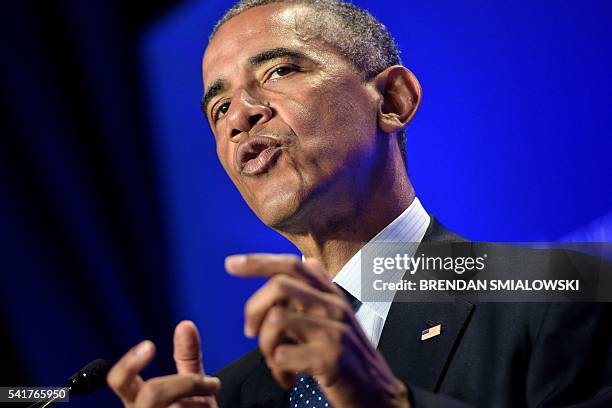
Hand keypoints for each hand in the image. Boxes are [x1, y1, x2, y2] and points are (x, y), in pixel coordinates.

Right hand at [107, 321, 219, 407]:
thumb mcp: (194, 386)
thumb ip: (187, 357)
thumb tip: (185, 324)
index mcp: (139, 399)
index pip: (119, 380)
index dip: (129, 364)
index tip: (150, 345)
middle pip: (152, 392)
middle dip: (186, 383)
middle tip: (211, 383)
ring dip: (200, 404)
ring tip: (210, 405)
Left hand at [225, 254, 409, 407]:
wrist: (380, 394)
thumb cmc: (350, 357)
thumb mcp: (338, 318)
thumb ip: (320, 290)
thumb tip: (308, 261)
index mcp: (331, 295)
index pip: (292, 265)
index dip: (258, 262)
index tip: (231, 264)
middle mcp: (334, 306)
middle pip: (280, 286)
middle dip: (253, 308)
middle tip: (250, 333)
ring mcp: (334, 331)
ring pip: (277, 320)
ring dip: (265, 345)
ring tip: (275, 361)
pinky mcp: (331, 358)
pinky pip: (284, 355)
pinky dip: (277, 369)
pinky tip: (288, 378)